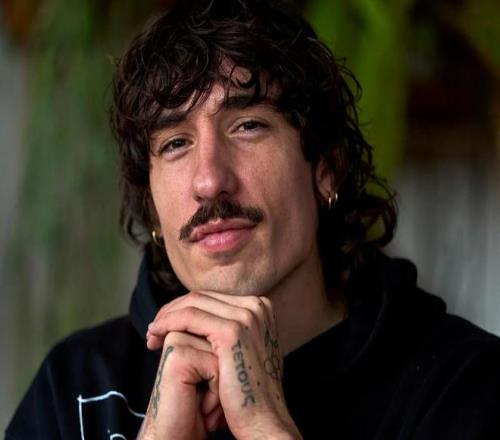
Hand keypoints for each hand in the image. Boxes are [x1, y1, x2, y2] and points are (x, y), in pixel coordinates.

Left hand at [146, 292, 302, 439]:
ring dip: (166, 317)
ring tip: (152, 334)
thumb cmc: (251, 391)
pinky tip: (156, 334)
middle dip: (173, 310)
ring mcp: (247, 317)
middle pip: (202, 297)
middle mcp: (257, 306)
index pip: (212, 297)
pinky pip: (189, 317)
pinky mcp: (232, 332)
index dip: (185, 308)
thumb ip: (234, 330)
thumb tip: (209, 321)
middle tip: (154, 329)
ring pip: (193, 304)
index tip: (166, 324)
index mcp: (261, 306)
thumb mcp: (248, 350)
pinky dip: (168, 322)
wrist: (265, 419)